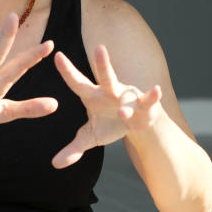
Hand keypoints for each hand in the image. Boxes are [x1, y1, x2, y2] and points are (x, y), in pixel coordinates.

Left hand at [52, 44, 164, 167]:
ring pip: (126, 95)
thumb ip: (74, 148)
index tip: (57, 55)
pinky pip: (149, 100)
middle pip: (105, 76)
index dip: (67, 70)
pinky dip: (152, 96)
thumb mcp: (91, 137)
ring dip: (125, 104)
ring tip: (122, 113)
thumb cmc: (109, 124)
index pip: (77, 82)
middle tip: (99, 47)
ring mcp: (129, 96)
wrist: (138, 125)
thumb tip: (55, 164)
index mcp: (93, 95)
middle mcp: (111, 91)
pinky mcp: (146, 105)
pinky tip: (156, 90)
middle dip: (103, 63)